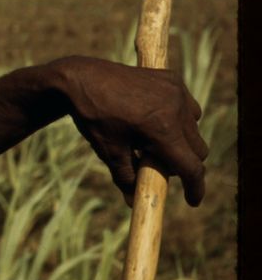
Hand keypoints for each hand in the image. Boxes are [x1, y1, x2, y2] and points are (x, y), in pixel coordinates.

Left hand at [50, 56, 208, 206]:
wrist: (80, 78)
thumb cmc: (93, 116)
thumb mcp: (108, 151)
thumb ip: (125, 178)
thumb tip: (134, 202)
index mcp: (162, 129)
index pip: (192, 167)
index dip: (195, 188)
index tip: (193, 201)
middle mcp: (175, 109)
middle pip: (198, 150)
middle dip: (184, 163)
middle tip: (158, 165)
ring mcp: (176, 91)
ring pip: (194, 129)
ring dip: (182, 140)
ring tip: (152, 140)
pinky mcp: (172, 79)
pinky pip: (188, 107)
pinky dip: (180, 118)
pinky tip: (156, 119)